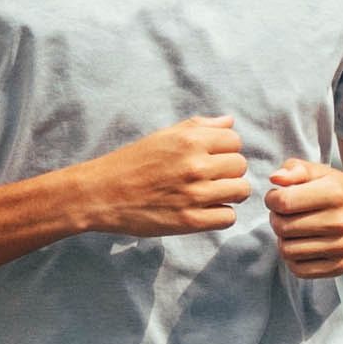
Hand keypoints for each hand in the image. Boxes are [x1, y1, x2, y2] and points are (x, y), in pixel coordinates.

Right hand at [65, 116, 253, 241]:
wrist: (102, 193)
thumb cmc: (132, 162)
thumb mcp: (163, 135)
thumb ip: (199, 126)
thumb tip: (229, 122)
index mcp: (189, 141)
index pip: (235, 141)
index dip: (226, 149)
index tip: (212, 157)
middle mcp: (195, 166)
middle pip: (240, 166)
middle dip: (229, 171)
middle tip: (210, 177)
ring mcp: (194, 195)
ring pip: (241, 191)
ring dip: (229, 193)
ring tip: (210, 193)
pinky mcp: (190, 221)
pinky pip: (228, 218)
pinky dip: (220, 215)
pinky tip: (204, 210)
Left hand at [262, 153, 342, 278]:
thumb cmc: (340, 190)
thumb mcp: (320, 172)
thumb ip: (294, 169)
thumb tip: (275, 179)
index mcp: (335, 193)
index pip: (283, 202)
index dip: (271, 199)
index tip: (277, 197)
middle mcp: (341, 221)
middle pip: (283, 227)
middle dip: (276, 218)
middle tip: (286, 213)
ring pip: (287, 250)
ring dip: (283, 239)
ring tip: (294, 228)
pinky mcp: (341, 266)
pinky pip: (299, 270)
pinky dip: (293, 258)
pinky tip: (302, 244)